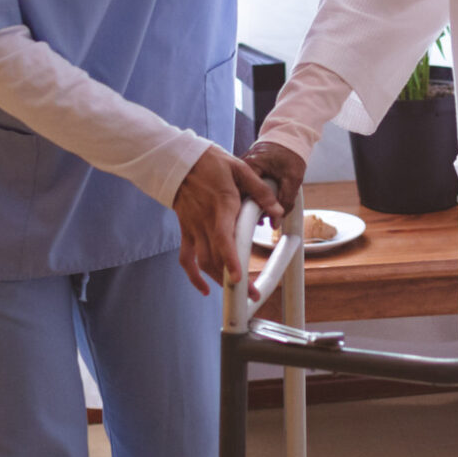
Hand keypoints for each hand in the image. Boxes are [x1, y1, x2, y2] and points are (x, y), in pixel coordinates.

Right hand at [174, 145, 282, 294]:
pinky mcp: (186, 232)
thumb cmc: (210, 162)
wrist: (178, 160)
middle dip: (233, 281)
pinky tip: (205, 289)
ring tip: (238, 296)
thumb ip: (261, 192)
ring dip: (219, 281)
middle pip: (215, 257)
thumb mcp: (240, 169)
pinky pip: (186, 259)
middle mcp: (205, 221)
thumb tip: (279, 211)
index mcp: (221, 205)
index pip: (223, 237)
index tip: (238, 277)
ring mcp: (194, 228)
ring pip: (203, 262)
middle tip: (252, 296)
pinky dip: (193, 277)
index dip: (230, 258)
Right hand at [243, 140, 309, 219]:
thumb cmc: (290, 154)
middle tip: (262, 219)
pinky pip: (243, 190)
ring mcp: (239, 170)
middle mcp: (240, 168)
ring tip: (262, 214)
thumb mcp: (293, 178)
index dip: (249, 211)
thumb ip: (286, 201)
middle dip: (250, 210)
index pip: (242, 195)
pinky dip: (251, 198)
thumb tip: (276, 222)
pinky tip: (260, 205)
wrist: (288, 137)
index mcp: (250, 166)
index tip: (258, 222)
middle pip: (238, 197)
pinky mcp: (242, 173)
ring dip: (251, 205)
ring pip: (240, 195)